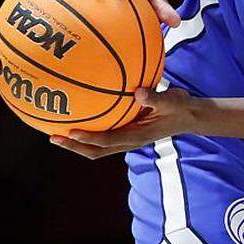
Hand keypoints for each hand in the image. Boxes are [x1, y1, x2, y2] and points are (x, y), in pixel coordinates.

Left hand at [49, 87, 196, 158]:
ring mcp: (127, 139)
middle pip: (96, 151)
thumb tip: (138, 92)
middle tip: (53, 136)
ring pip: (98, 147)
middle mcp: (129, 141)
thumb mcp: (173, 101)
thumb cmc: (181, 107)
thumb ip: (156, 98)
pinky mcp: (127, 133)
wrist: (190, 116)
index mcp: (137, 136)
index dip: (88, 138)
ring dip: (77, 143)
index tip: (70, 132)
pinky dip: (89, 133)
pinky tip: (80, 119)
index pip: (107, 140)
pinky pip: (104, 136)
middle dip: (74, 146)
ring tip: (57, 132)